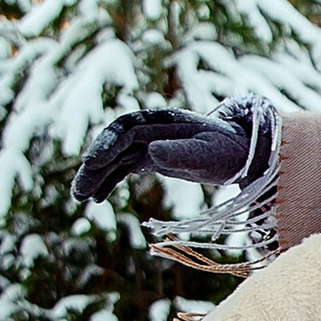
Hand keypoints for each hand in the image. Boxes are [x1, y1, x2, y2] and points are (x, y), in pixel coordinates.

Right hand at [73, 98, 268, 205]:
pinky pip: (123, 167)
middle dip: (95, 165)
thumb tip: (152, 152)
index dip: (107, 144)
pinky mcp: (151, 157)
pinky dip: (109, 181)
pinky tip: (97, 198)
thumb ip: (182, 153)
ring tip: (81, 198)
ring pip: (115, 157)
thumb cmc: (228, 150)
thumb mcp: (209, 154)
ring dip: (97, 176)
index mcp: (163, 122)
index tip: (92, 163)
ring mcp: (150, 143)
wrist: (241, 151)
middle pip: (114, 143)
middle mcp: (152, 130)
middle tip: (79, 192)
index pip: (126, 128)